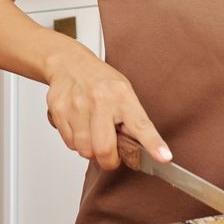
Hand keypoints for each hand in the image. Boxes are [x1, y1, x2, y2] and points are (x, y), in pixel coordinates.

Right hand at [44, 48, 170, 170]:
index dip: (153, 144)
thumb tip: (143, 152)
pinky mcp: (59, 111)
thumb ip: (132, 120)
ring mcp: (77, 106)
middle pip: (104, 148)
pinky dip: (75, 141)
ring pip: (84, 150)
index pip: (141, 125)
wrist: (69, 63)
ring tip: (92, 132)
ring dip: (90, 150)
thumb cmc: (99, 80)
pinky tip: (79, 126)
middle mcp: (100, 100)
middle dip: (109, 160)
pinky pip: (69, 143)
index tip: (164, 157)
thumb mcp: (124, 92)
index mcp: (122, 96)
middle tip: (111, 155)